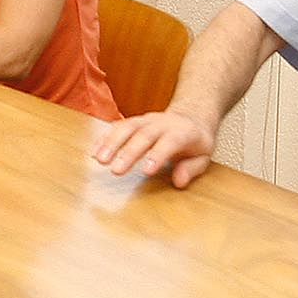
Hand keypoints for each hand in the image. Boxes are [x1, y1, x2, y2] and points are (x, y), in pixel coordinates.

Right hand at [91, 108, 218, 185]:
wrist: (190, 116)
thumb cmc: (196, 141)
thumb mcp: (203, 156)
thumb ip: (191, 169)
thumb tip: (179, 181)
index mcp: (183, 132)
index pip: (170, 142)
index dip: (158, 155)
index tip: (145, 171)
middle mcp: (162, 124)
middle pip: (144, 135)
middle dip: (129, 152)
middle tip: (116, 171)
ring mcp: (146, 121)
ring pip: (127, 127)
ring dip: (112, 143)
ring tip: (100, 160)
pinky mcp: (134, 122)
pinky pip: (117, 127)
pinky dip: (105, 138)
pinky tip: (94, 152)